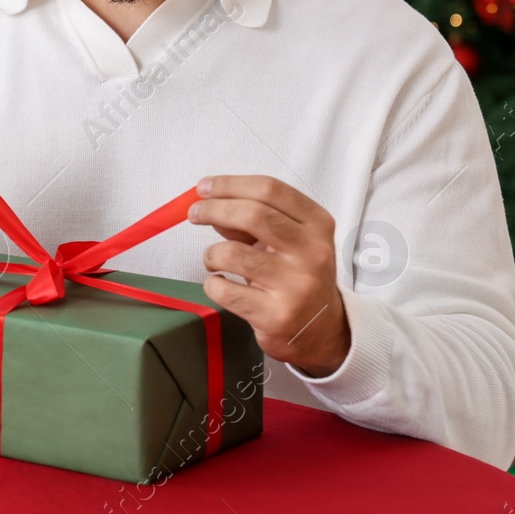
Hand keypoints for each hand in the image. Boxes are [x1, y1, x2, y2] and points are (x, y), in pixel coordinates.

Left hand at [188, 175, 351, 377]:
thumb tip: (210, 202)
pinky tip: (221, 283)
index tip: (204, 187)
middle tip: (194, 213)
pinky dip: (212, 283)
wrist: (320, 328)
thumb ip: (252, 219)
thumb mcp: (287, 239)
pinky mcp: (276, 315)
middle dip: (213, 209)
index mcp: (317, 224)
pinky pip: (224, 289)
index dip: (230, 184)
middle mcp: (312, 252)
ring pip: (232, 253)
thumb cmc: (297, 275)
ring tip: (214, 259)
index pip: (270, 189)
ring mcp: (296, 285)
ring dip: (211, 253)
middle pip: (252, 215)